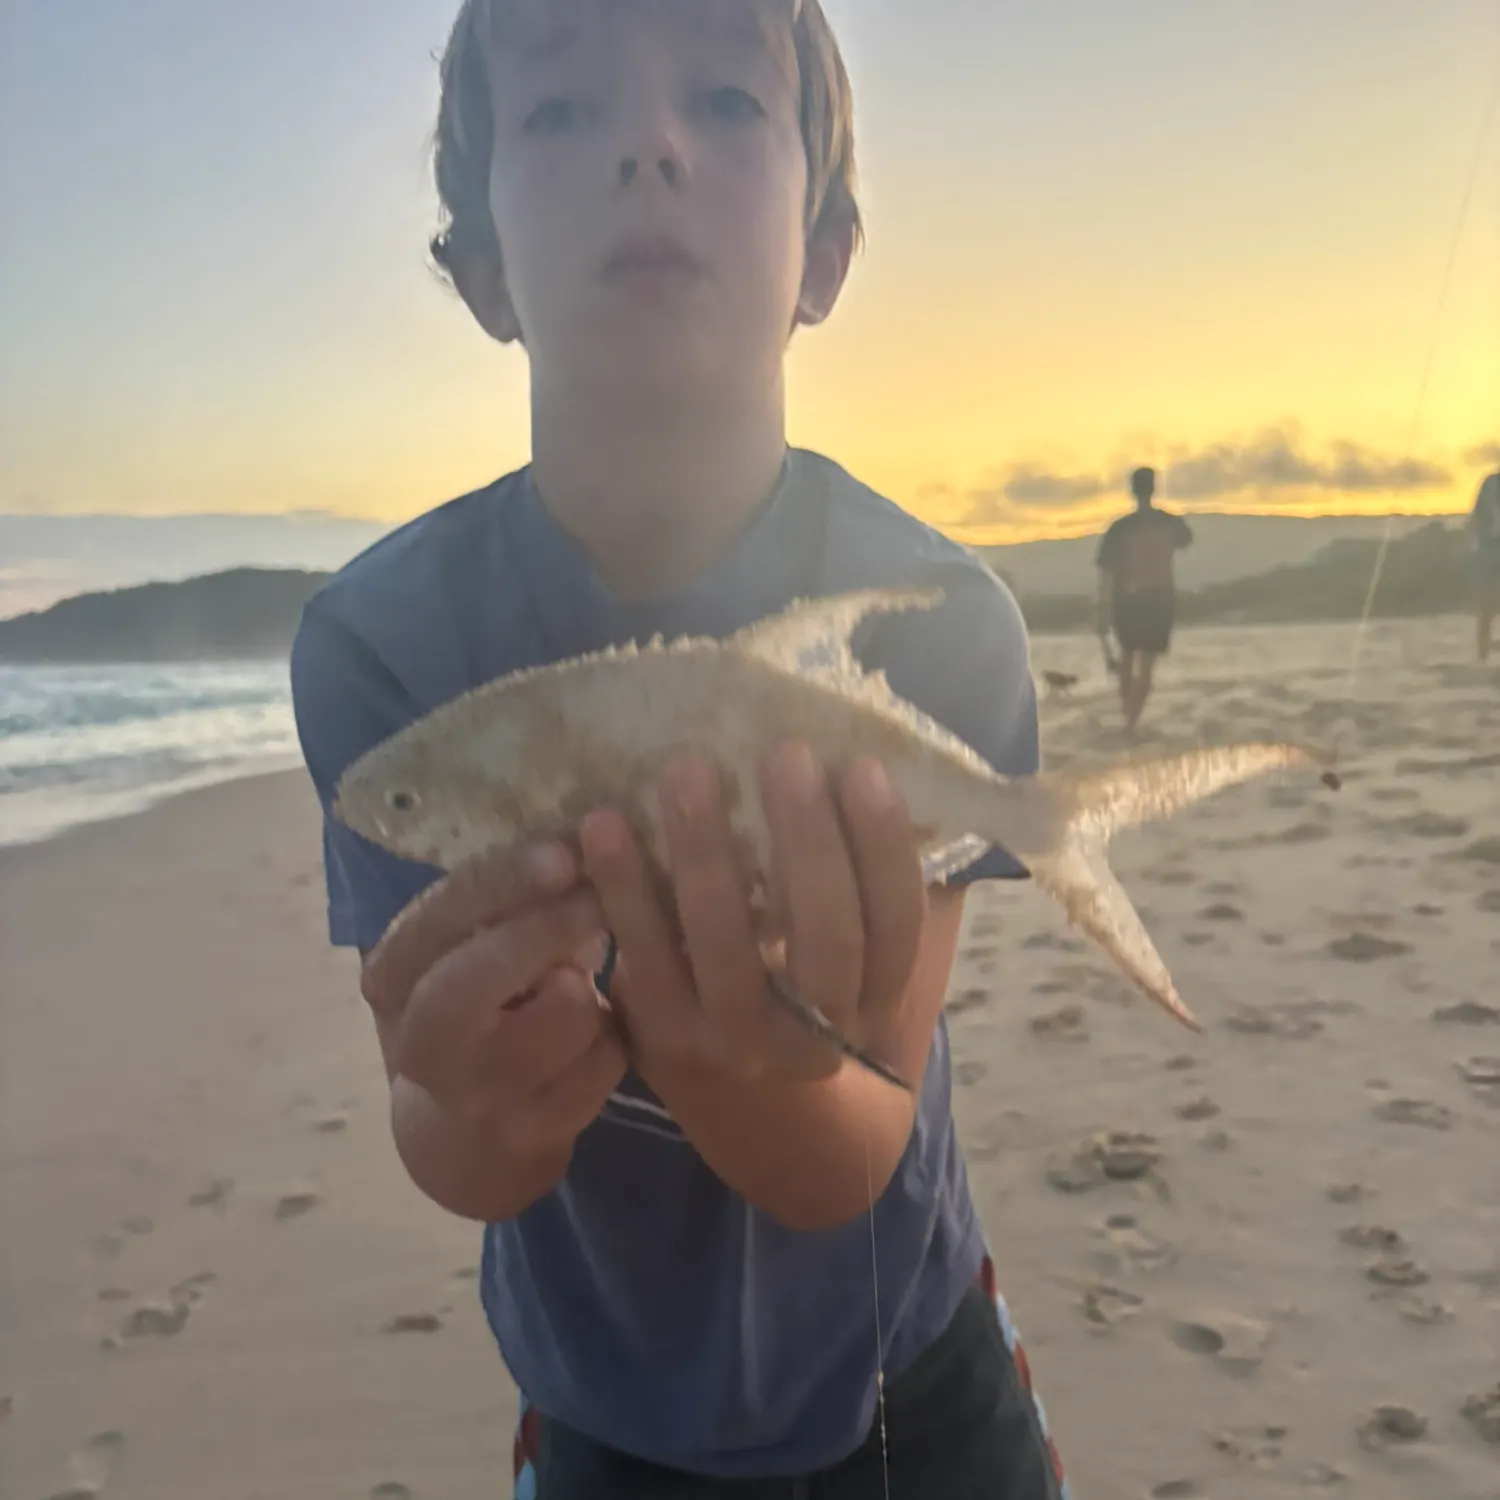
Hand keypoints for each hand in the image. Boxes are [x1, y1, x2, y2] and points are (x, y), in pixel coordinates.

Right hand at [360, 842, 627, 1157]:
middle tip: (602, 895)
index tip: (564, 853)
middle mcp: (422, 1045)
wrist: (462, 1137)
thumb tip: (582, 836)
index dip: (503, 883)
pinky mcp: (536, 1133)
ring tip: (578, 988)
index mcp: (390, 980)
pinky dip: (613, 1038)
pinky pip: (606, 1060)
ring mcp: (478, 1098)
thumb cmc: (470, 1009)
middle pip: (477, 979)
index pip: (436, 921)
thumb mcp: (455, 955)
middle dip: (547, 928)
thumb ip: (497, 905)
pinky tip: (591, 1040)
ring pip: (565, 1016)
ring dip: (591, 989)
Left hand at [578, 740, 927, 1086]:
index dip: (883, 845)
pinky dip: (624, 888)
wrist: (740, 1097)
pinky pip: (647, 955)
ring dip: (704, 852)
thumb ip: (873, 871)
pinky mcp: (665, 1036)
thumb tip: (885, 758)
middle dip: (807, 838)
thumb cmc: (803, 980)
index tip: (861, 765)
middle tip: (785, 753)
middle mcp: (818, 1033)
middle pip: (825, 936)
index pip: (895, 922)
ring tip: (686, 769)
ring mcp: (738, 1041)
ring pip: (726, 946)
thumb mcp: (856, 946)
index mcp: (877, 999)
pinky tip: (605, 823)